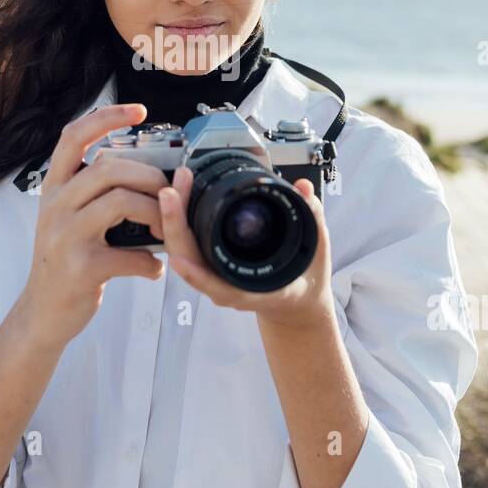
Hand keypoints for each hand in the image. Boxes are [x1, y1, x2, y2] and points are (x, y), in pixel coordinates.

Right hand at [23, 102, 166, 348]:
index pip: (73, 136)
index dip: (106, 117)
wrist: (43, 312)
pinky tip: (152, 270)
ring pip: (121, 201)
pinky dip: (150, 263)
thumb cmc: (67, 260)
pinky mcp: (80, 268)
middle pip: (109, 168)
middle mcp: (55, 206)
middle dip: (150, 177)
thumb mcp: (70, 218)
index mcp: (54, 188)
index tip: (139, 111)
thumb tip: (151, 175)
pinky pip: (130, 254)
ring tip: (163, 233)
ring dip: (156, 215)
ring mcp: (65, 236)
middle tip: (168, 196)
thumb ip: (96, 194)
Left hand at [157, 165, 334, 330]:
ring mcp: (213, 274)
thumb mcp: (315, 250)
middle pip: (187, 258)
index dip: (196, 275)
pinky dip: (178, 221)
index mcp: (250, 291)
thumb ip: (312, 217)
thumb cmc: (302, 280)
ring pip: (181, 250)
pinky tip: (175, 198)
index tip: (181, 258)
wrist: (295, 300)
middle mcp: (224, 285)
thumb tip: (303, 187)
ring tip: (173, 187)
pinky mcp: (209, 260)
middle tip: (172, 191)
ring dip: (172, 218)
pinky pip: (186, 243)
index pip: (215, 286)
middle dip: (175, 224)